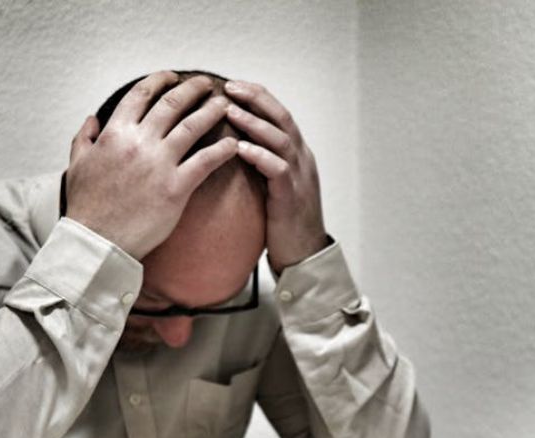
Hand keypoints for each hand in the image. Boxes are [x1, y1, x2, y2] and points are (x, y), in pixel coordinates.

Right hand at [65, 71, 237, 259]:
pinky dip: (222, 150)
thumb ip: (84, 138)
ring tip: (225, 105)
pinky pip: (205, 162)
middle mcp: (138, 142)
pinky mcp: (176, 188)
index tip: (172, 76)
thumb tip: (92, 119)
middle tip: (207, 84)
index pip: (141, 95)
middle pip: (172, 104)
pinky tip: (233, 144)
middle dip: (192, 89)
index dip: (159, 81)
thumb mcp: (77, 165)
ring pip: (192, 127)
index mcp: (114, 133)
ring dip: (211, 111)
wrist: (98, 240)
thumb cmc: (87, 206)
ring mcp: (159, 164)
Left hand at [223, 80, 329, 273]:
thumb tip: (233, 144)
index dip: (257, 97)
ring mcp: (300, 177)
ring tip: (230, 110)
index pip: (279, 115)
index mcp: (297, 155)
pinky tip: (240, 148)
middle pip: (282, 118)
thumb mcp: (273, 185)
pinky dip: (260, 155)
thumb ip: (261, 162)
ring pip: (280, 139)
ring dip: (254, 122)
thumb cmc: (284, 222)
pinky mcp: (292, 196)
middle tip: (229, 87)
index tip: (232, 85)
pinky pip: (278, 169)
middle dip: (255, 99)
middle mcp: (302, 160)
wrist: (304, 255)